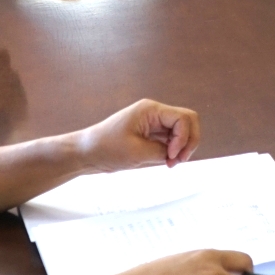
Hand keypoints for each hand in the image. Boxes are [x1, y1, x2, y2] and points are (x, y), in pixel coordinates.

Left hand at [75, 97, 201, 168]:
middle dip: (188, 141)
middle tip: (178, 160)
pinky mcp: (150, 134)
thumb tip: (175, 154)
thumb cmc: (106, 148)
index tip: (171, 156)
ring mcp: (153, 123)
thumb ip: (163, 152)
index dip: (183, 139)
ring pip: (181, 131)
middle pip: (187, 122)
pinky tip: (165, 161)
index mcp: (151, 110)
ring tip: (171, 163)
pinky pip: (171, 139)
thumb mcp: (138, 152)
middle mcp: (154, 113)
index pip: (183, 119)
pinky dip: (173, 151)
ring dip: (181, 147)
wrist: (86, 152)